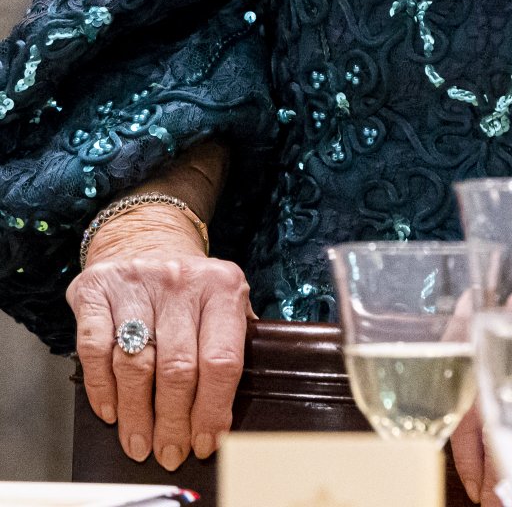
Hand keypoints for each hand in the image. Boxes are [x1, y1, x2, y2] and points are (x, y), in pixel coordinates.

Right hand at [66, 206, 251, 469]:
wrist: (147, 238)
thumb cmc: (191, 289)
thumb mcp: (226, 301)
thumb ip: (237, 342)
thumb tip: (234, 410)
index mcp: (223, 286)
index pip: (221, 360)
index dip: (212, 409)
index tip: (205, 442)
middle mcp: (182, 280)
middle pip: (177, 369)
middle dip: (173, 422)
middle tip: (170, 453)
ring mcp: (137, 282)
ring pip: (136, 365)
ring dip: (137, 415)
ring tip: (140, 442)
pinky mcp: (97, 289)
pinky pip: (95, 350)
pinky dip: (101, 388)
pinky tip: (111, 411)